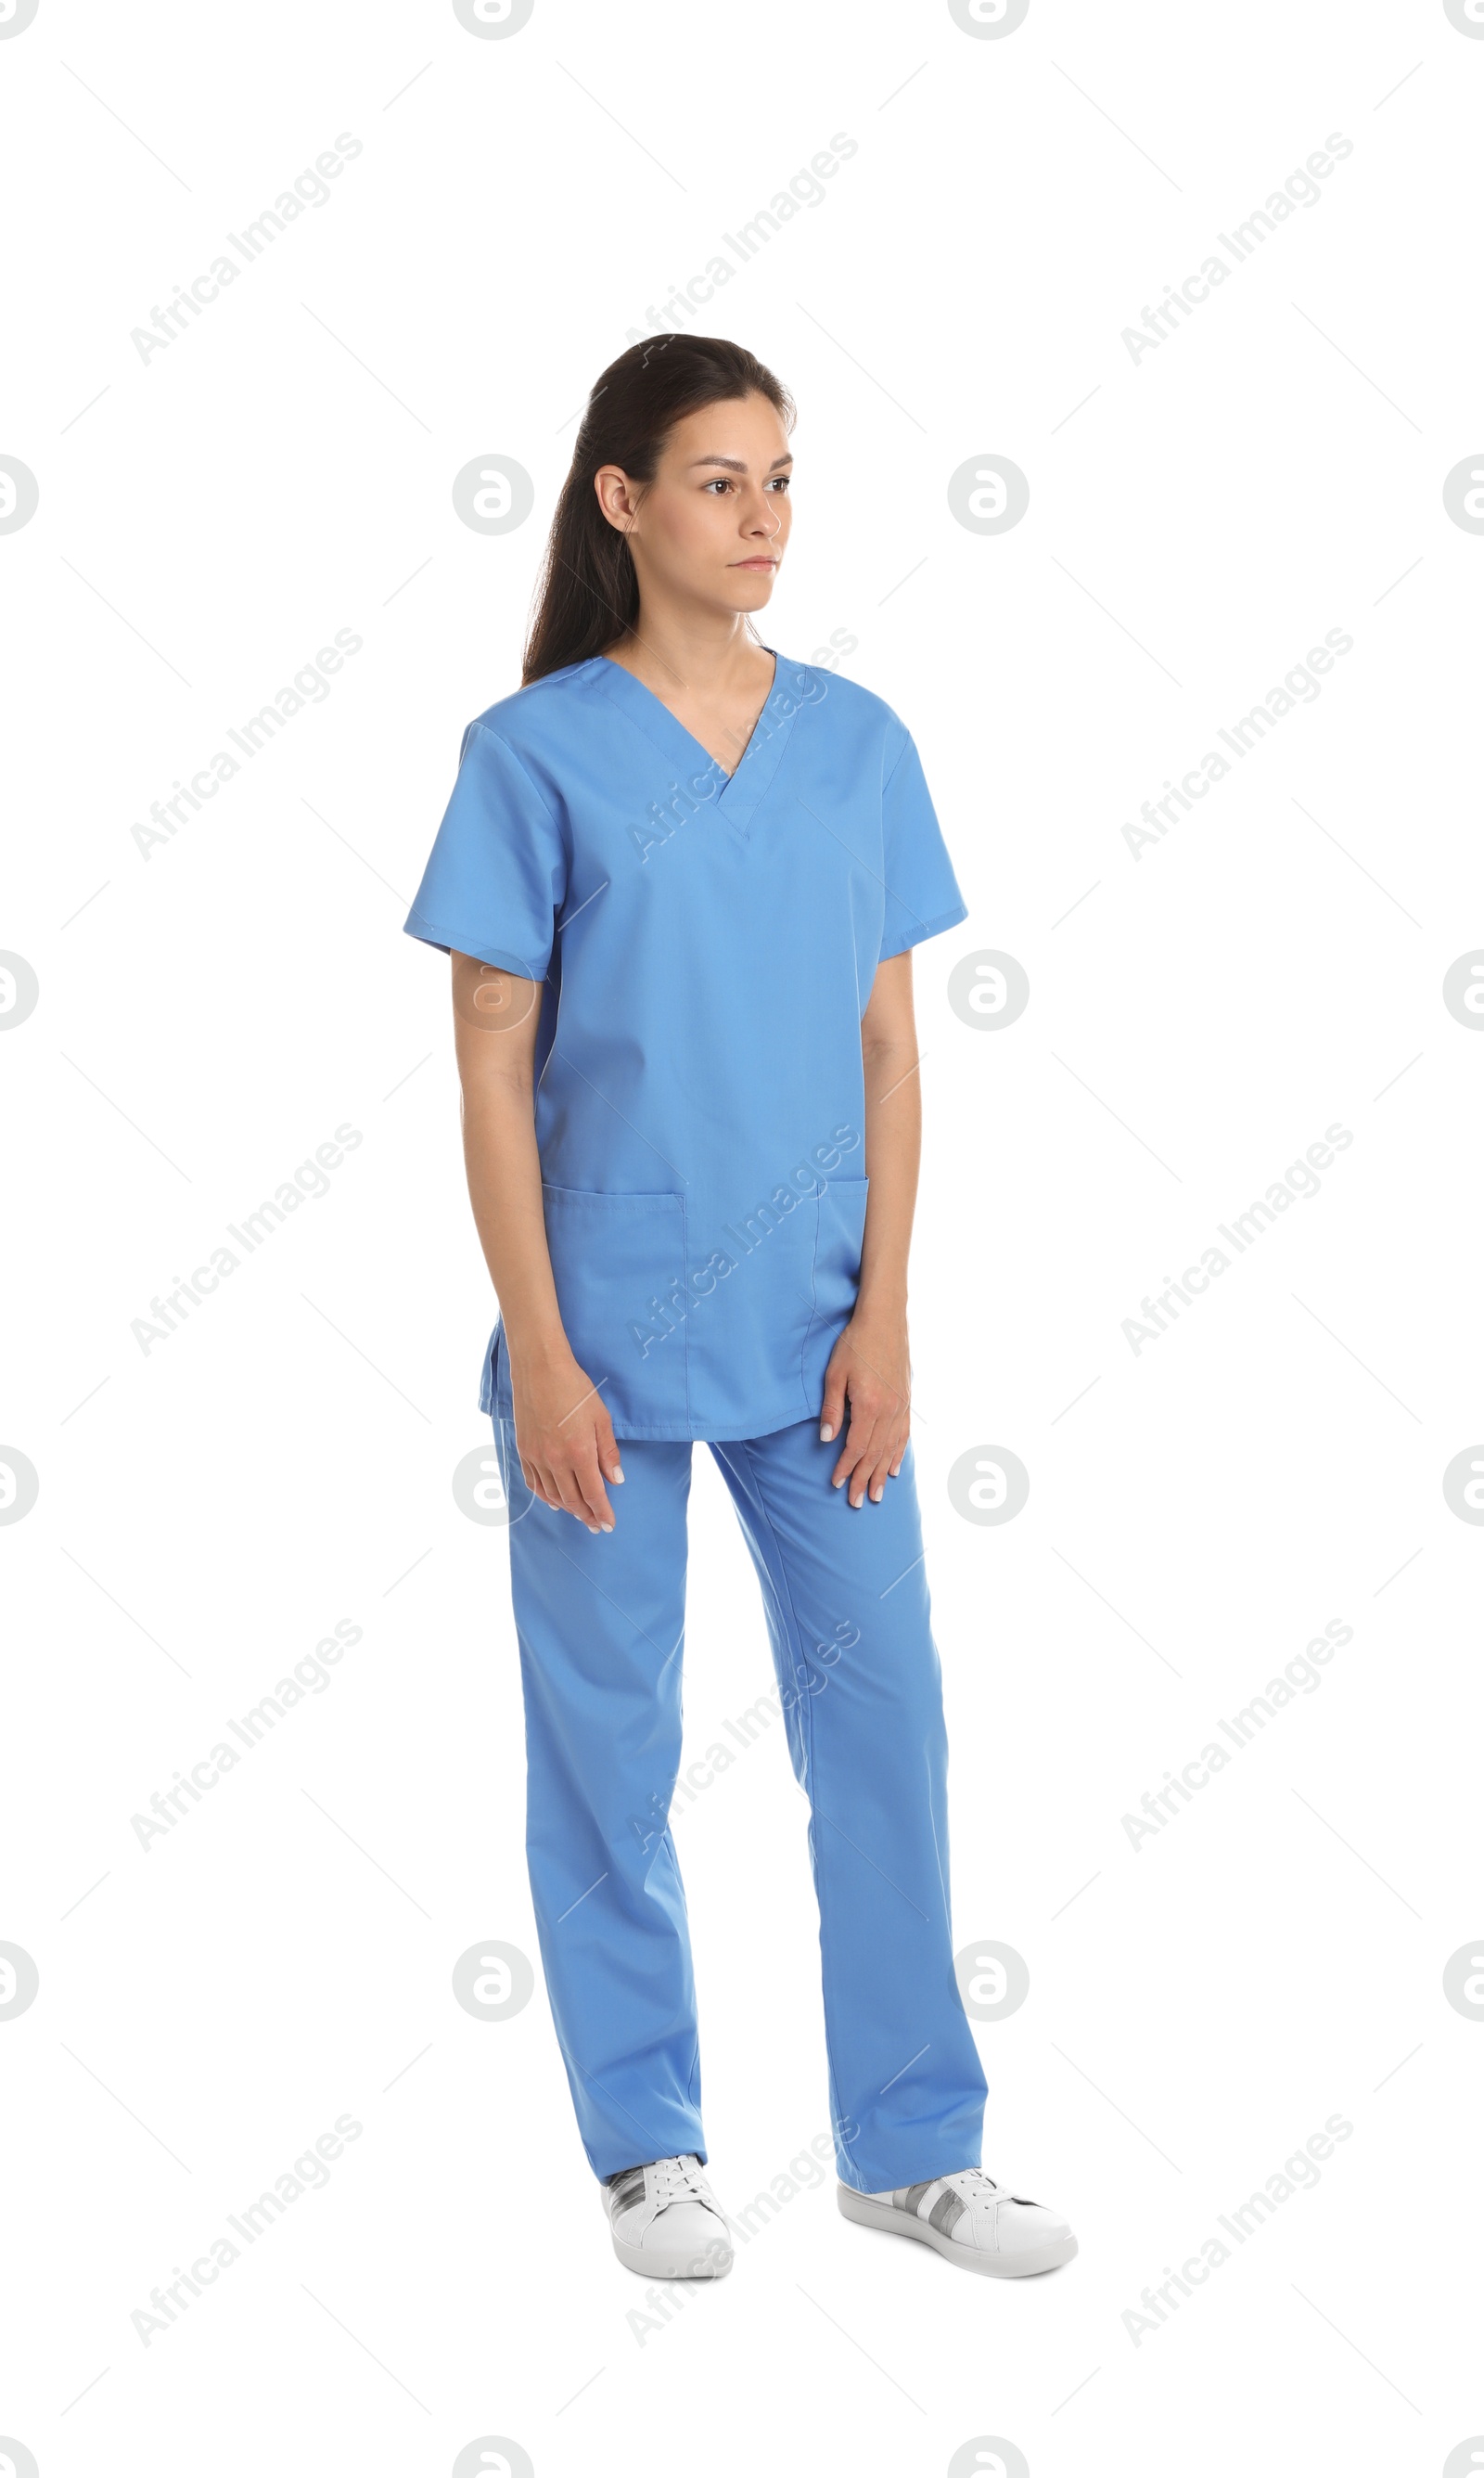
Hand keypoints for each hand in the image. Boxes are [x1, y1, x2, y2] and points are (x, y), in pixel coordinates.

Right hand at [510, 1341, 623, 1531]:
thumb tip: (616, 1480)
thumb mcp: (601, 1418)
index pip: (594, 1494)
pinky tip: (553, 1501)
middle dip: (587, 1516)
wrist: (540, 1369)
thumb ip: (608, 1452)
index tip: (609, 1524)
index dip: (603, 1512)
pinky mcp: (523, 1450)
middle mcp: (555, 1460)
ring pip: (552, 1495)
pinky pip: (534, 1483)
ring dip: (568, 1508)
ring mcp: (536, 1457)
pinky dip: (545, 1496)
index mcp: (579, 1453)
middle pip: (573, 1500)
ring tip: (579, 1515)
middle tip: (596, 1525)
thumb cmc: (575, 1388)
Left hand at [819, 1309, 910, 1505]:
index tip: (836, 1484)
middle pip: (875, 1454)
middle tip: (856, 1502)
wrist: (885, 1320)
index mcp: (869, 1406)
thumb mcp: (834, 1374)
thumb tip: (826, 1439)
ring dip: (881, 1474)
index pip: (855, 1448)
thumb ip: (831, 1408)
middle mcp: (889, 1411)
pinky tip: (893, 1467)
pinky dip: (898, 1454)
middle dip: (863, 1479)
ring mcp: (901, 1406)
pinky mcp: (907, 1400)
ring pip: (891, 1449)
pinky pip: (904, 1435)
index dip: (845, 1468)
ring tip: (876, 1494)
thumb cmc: (855, 1343)